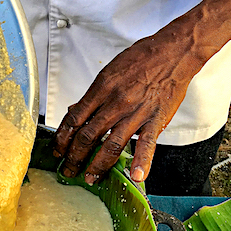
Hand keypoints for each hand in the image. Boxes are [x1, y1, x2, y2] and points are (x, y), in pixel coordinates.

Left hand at [53, 27, 198, 184]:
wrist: (174, 51)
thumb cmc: (142, 59)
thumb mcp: (109, 72)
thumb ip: (93, 95)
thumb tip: (74, 112)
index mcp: (102, 89)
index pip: (74, 118)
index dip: (62, 138)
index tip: (57, 150)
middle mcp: (116, 102)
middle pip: (88, 135)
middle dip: (74, 157)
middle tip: (68, 169)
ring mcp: (136, 112)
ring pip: (111, 144)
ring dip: (97, 165)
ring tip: (90, 178)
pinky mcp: (156, 119)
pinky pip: (147, 144)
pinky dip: (141, 161)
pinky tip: (135, 176)